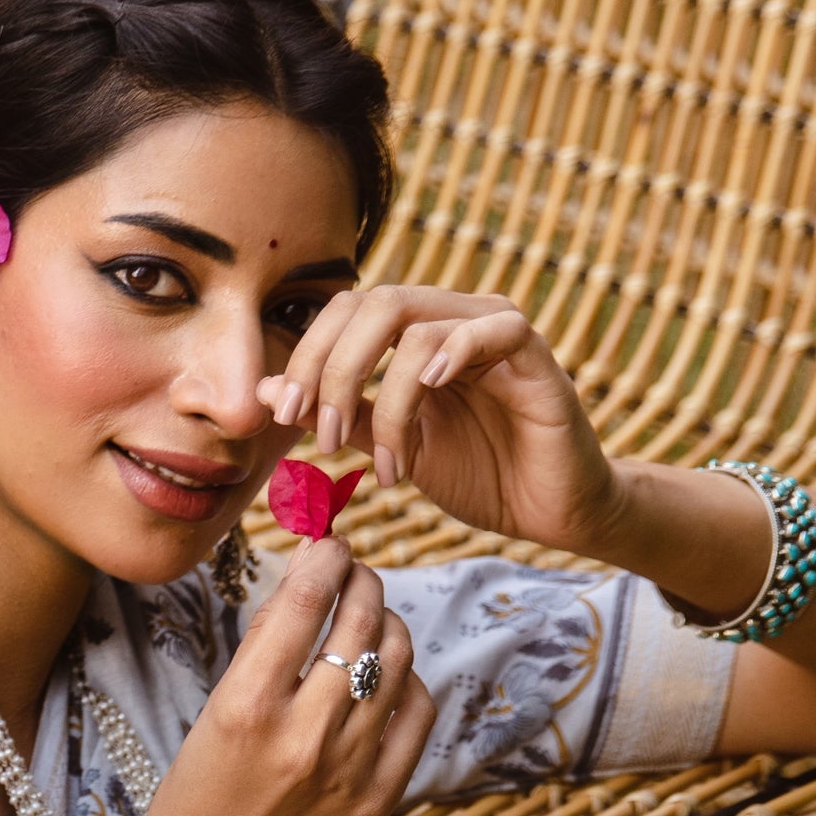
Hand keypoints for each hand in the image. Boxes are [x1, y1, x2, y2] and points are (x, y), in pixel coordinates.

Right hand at [117, 536, 433, 815]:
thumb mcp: (212, 712)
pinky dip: (408, 680)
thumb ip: (262, 650)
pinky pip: (417, 713)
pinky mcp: (377, 800)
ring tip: (371, 617)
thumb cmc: (194, 796)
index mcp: (245, 707)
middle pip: (360, 622)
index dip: (326, 557)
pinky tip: (388, 676)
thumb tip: (308, 584)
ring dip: (388, 622)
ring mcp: (347, 771)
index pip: (304, 602)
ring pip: (396, 659)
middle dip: (362, 581)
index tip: (330, 544)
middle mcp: (303, 736)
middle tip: (354, 572)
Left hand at [269, 283, 616, 552]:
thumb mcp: (390, 446)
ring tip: (387, 464)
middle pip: (373, 303)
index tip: (286, 415)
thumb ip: (338, 415)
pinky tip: (428, 389)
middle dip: (332, 368)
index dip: (307, 356)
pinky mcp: (535, 353)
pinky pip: (491, 330)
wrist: (548, 512)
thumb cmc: (478, 474)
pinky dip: (450, 354)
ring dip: (386, 401)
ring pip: (418, 325)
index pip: (346, 312)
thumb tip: (267, 393)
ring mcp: (494, 331)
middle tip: (319, 434)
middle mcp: (452, 318)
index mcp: (415, 333)